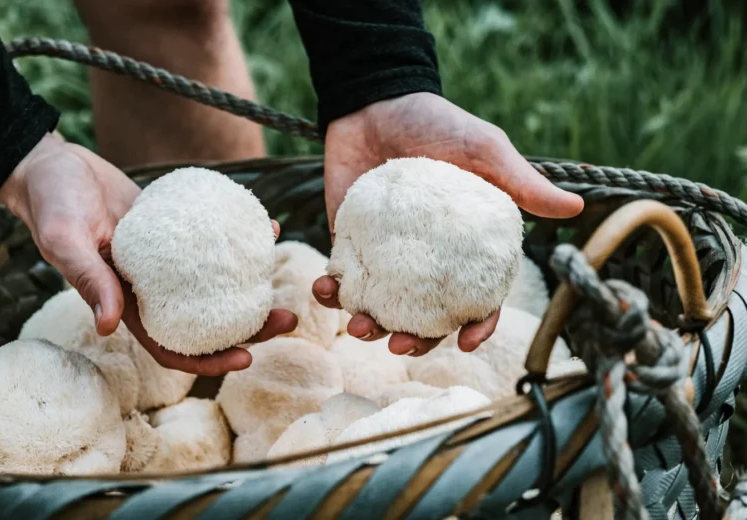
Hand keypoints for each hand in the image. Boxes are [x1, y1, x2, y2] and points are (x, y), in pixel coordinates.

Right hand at [0, 133, 295, 374]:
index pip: (172, 346)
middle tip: (288, 319)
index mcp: (126, 304)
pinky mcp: (178, 232)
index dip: (208, 360)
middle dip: (249, 329)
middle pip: (208, 322)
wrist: (56, 168)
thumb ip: (89, 279)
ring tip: (286, 273)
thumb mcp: (66, 239)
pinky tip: (268, 226)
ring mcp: (169, 262)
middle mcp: (153, 289)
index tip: (246, 358)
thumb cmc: (52, 203)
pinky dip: (241, 237)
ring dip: (252, 286)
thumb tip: (110, 327)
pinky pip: (215, 241)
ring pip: (217, 284)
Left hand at [312, 93, 583, 355]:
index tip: (467, 344)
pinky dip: (331, 290)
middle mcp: (426, 259)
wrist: (375, 102)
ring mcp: (386, 255)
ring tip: (360, 324)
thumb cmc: (437, 123)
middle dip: (413, 341)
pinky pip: (341, 277)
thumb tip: (577, 208)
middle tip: (398, 347)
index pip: (476, 297)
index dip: (477, 325)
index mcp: (465, 246)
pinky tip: (325, 288)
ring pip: (381, 307)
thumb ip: (521, 182)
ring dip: (370, 325)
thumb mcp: (483, 150)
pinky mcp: (348, 243)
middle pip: (425, 316)